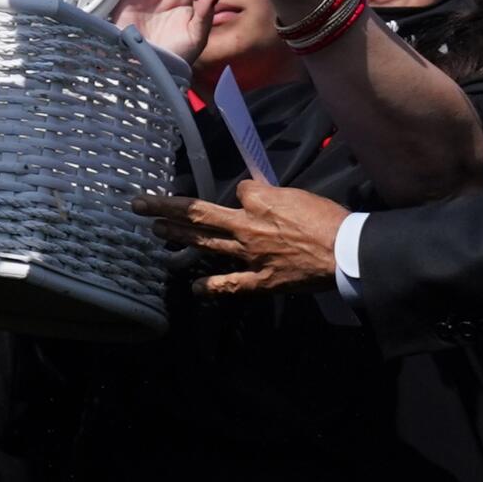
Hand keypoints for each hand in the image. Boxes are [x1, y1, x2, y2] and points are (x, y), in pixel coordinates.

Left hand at [135, 179, 348, 295]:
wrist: (342, 250)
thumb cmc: (327, 219)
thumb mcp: (298, 195)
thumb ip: (273, 196)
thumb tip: (255, 193)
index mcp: (258, 201)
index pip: (237, 192)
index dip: (243, 194)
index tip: (252, 197)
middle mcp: (245, 226)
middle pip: (199, 213)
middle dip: (167, 208)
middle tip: (140, 205)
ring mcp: (248, 255)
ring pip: (206, 245)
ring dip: (179, 237)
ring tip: (157, 231)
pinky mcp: (260, 279)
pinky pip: (230, 284)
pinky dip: (211, 287)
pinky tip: (194, 289)